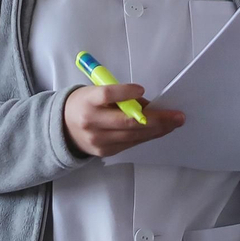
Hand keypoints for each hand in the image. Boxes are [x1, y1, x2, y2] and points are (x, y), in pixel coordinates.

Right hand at [64, 83, 185, 157]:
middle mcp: (92, 122)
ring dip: (158, 129)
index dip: (125, 93)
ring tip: (175, 123)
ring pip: (133, 135)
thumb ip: (119, 97)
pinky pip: (131, 143)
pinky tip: (160, 130)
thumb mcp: (95, 92)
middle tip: (177, 116)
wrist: (63, 128)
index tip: (141, 88)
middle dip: (157, 119)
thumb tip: (150, 105)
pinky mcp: (106, 152)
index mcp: (87, 101)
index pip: (107, 95)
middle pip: (128, 121)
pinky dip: (147, 136)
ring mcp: (99, 140)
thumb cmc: (85, 104)